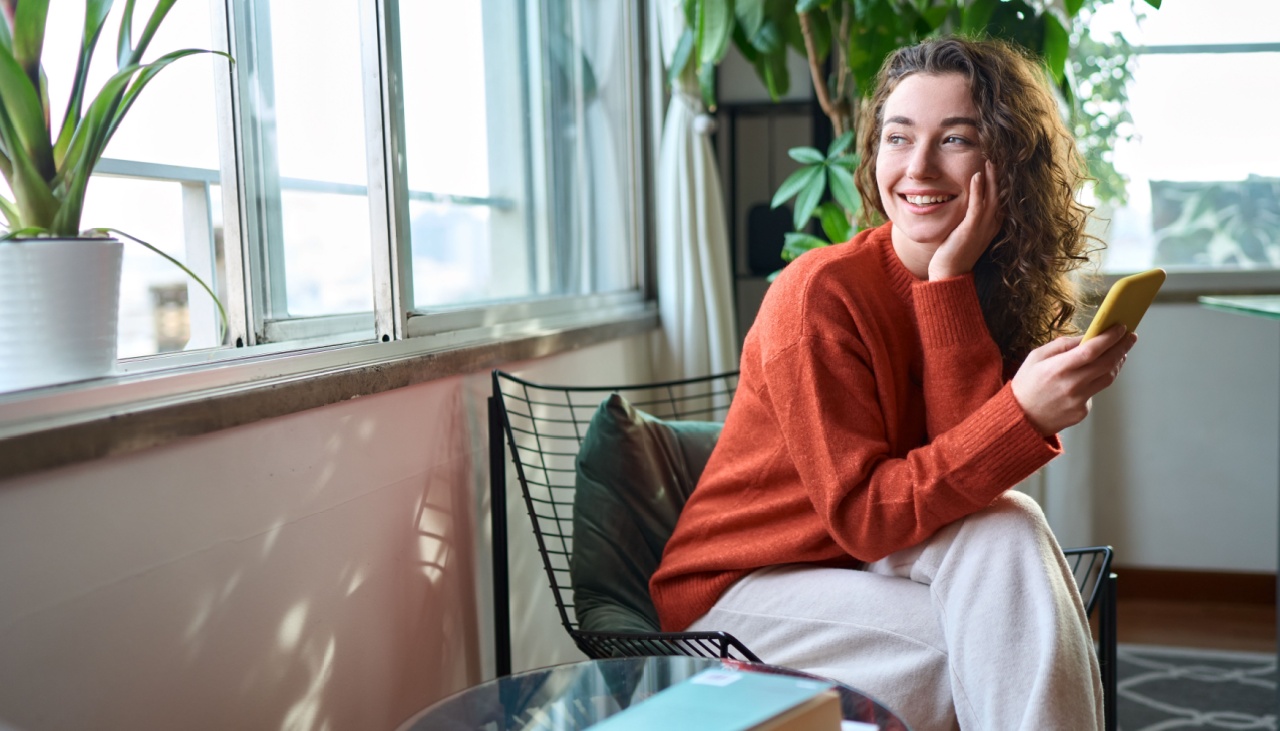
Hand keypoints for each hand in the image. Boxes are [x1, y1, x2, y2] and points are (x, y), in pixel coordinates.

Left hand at [928, 160, 1001, 280]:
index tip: (998, 162)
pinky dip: (979, 190)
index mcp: (992, 224)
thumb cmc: (954, 252)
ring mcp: (983, 227)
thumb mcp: (965, 230)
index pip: (1000, 197)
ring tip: (990, 159)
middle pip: (1001, 194)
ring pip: (992, 197)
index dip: (1000, 180)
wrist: (949, 273)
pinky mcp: (971, 230)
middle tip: (997, 154)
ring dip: (991, 177)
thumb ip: (969, 215)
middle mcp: (992, 224)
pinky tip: (976, 175)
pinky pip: (977, 206)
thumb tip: (964, 200)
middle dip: (999, 174)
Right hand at [1010, 324, 1137, 435]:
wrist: (1020, 418)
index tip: (1121, 328)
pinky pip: (1096, 392)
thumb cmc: (1027, 384)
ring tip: (1119, 353)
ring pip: (1108, 378)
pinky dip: (1097, 381)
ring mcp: (1079, 401)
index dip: (1109, 338)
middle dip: (1122, 347)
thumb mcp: (1036, 357)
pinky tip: (1091, 376)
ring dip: (1117, 363)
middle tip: (1129, 337)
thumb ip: (1062, 346)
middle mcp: (1071, 385)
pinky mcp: (1082, 412)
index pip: (1091, 350)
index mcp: (1058, 369)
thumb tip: (1086, 338)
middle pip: (1107, 363)